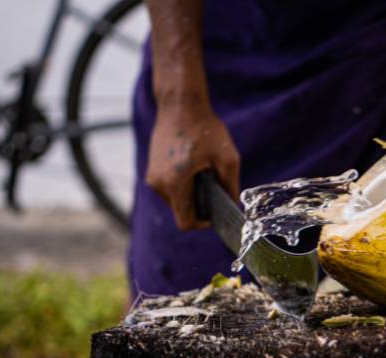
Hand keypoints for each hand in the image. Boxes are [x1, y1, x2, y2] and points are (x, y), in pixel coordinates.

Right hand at [146, 102, 239, 229]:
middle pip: (182, 211)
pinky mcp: (153, 169)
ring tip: (205, 174)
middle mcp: (159, 184)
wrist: (180, 105)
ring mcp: (153, 176)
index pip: (186, 222)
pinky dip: (184, 185)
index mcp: (175, 184)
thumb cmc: (204, 129)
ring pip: (176, 200)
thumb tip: (233, 205)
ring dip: (192, 194)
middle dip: (200, 206)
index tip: (216, 214)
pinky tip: (196, 168)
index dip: (203, 224)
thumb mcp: (227, 158)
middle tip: (216, 189)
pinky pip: (170, 188)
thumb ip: (231, 186)